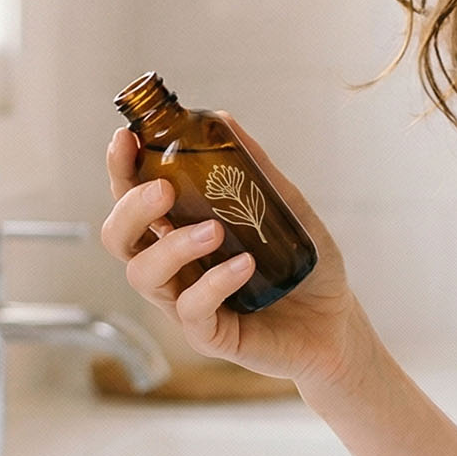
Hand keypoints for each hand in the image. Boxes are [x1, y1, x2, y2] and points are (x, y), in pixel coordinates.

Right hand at [98, 120, 370, 390]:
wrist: (337, 321)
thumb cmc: (303, 266)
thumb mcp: (284, 206)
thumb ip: (252, 168)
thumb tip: (222, 120)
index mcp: (180, 230)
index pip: (133, 197)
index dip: (121, 168)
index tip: (125, 138)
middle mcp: (173, 266)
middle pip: (119, 238)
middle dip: (130, 209)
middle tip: (163, 190)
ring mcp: (185, 302)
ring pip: (144, 275)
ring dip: (173, 247)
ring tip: (214, 230)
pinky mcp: (208, 335)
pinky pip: (193, 309)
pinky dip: (214, 282)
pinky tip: (244, 265)